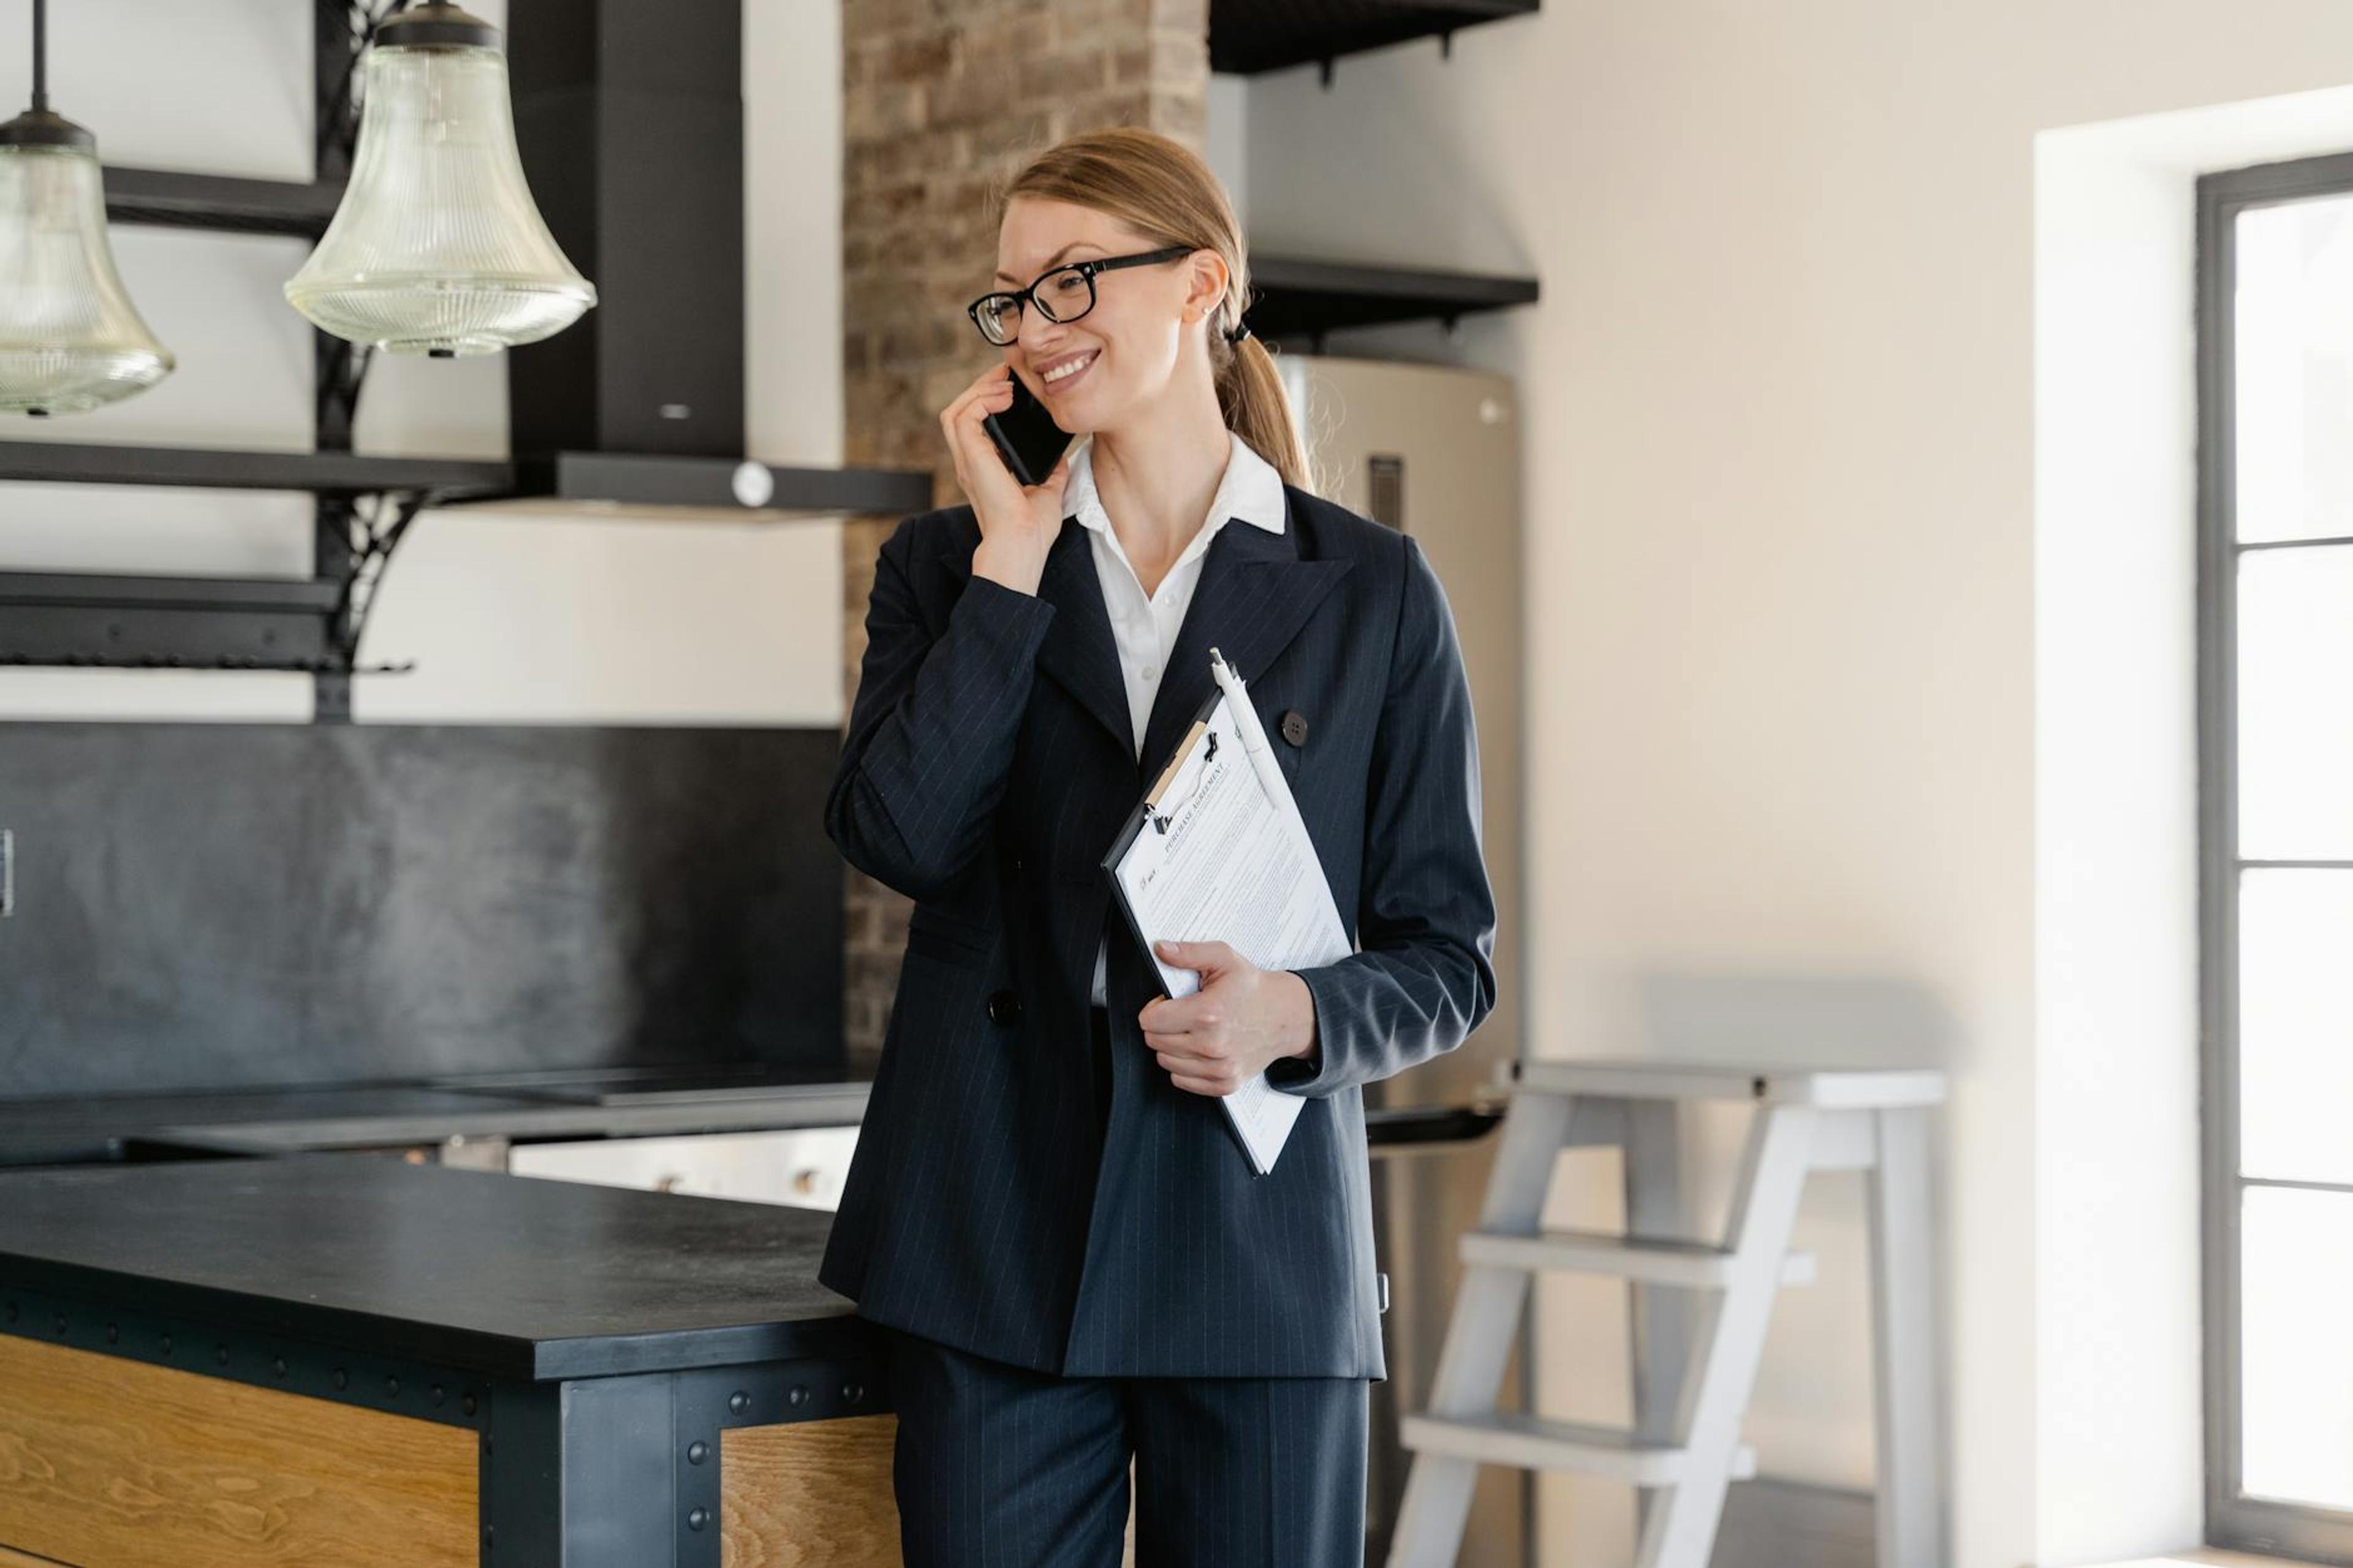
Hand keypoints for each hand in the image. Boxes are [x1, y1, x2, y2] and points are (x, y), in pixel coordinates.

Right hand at [938, 361, 1073, 595]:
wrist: (1023, 544)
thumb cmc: (1033, 530)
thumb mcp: (1048, 492)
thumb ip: (1051, 473)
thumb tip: (1062, 460)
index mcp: (984, 470)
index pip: (975, 426)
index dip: (989, 402)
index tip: (1013, 388)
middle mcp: (970, 463)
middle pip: (960, 412)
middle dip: (982, 388)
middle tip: (1008, 376)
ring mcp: (967, 460)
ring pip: (955, 410)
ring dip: (980, 390)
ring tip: (1006, 385)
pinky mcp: (971, 457)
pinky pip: (964, 415)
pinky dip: (983, 400)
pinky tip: (1006, 398)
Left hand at [1138, 940, 1317, 1097]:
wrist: (1285, 1017)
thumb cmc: (1252, 988)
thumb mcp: (1223, 959)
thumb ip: (1189, 952)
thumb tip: (1160, 949)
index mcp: (1208, 1013)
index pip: (1150, 1021)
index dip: (1154, 1008)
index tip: (1169, 1003)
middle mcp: (1213, 1045)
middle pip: (1155, 1042)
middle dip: (1162, 1026)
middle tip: (1184, 1014)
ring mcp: (1220, 1068)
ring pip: (1165, 1061)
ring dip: (1172, 1046)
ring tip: (1193, 1030)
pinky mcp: (1225, 1083)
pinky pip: (1181, 1080)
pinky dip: (1184, 1066)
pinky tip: (1199, 1049)